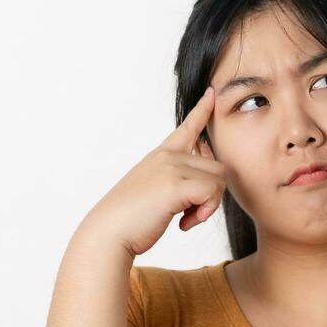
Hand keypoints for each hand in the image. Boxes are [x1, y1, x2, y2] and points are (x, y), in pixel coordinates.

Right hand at [77, 85, 229, 256]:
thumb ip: (177, 181)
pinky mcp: (175, 184)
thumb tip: (208, 185)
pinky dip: (205, 213)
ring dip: (209, 206)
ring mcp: (171, 167)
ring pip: (219, 181)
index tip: (212, 92)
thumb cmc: (130, 220)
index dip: (203, 110)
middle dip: (212, 195)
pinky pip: (212, 193)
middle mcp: (168, 156)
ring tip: (184, 218)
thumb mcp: (154, 191)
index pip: (187, 127)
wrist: (108, 233)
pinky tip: (183, 224)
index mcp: (162, 155)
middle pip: (218, 167)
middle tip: (189, 214)